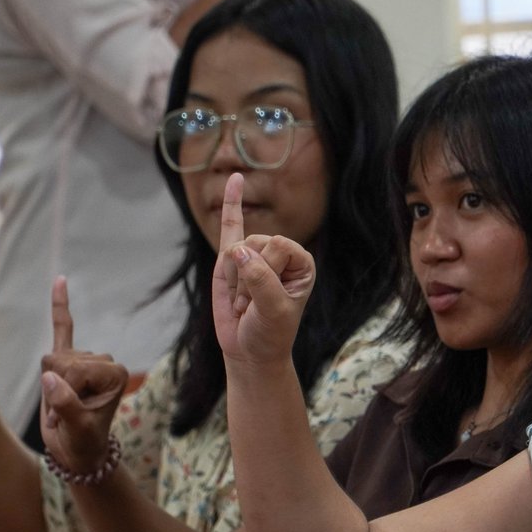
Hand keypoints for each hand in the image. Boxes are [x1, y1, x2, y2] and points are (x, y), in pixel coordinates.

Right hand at [39, 277, 127, 474]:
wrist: (79, 453)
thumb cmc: (83, 443)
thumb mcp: (77, 430)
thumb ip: (66, 406)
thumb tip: (51, 380)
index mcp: (115, 373)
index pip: (75, 369)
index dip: (63, 395)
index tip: (69, 419)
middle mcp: (104, 361)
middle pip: (62, 360)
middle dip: (55, 389)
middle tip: (65, 416)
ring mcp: (87, 360)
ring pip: (52, 357)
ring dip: (48, 384)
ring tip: (62, 407)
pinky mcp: (69, 360)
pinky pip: (62, 327)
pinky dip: (60, 305)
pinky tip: (60, 280)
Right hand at [212, 173, 314, 365]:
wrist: (250, 351)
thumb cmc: (269, 333)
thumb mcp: (273, 311)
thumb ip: (260, 280)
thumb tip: (237, 251)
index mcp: (301, 262)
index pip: (278, 244)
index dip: (267, 270)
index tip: (269, 299)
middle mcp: (280, 254)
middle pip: (256, 244)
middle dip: (247, 278)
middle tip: (252, 305)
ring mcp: (254, 254)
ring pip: (235, 248)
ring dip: (233, 279)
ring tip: (243, 301)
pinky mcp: (230, 259)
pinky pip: (230, 224)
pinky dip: (231, 202)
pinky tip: (235, 179)